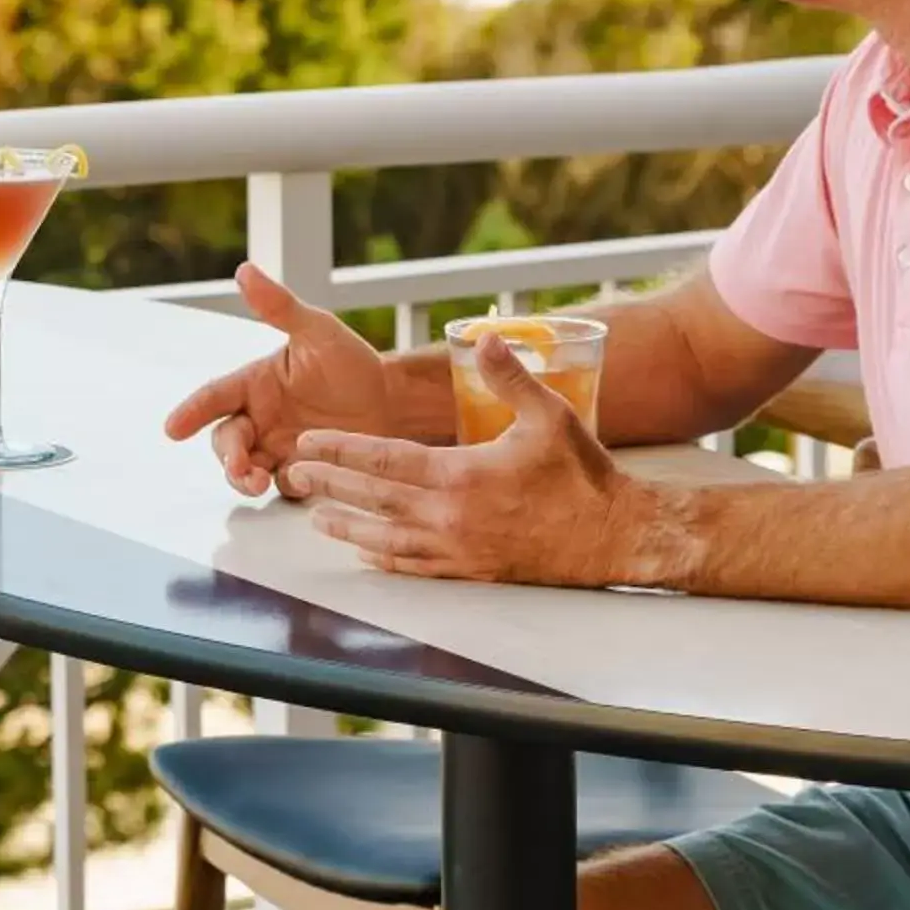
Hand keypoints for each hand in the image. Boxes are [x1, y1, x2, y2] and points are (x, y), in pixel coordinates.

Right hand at [164, 263, 395, 498]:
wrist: (394, 401)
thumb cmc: (352, 362)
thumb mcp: (317, 330)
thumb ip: (279, 306)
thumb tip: (244, 271)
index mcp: (256, 383)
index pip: (215, 397)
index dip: (191, 412)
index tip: (172, 429)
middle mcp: (261, 417)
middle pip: (226, 440)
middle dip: (227, 455)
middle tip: (240, 466)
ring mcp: (279, 446)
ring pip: (246, 468)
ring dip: (244, 478)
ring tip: (258, 482)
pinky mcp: (302, 470)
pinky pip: (283, 483)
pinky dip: (283, 484)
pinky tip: (299, 480)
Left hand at [285, 334, 658, 583]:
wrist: (615, 536)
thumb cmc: (584, 476)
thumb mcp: (549, 415)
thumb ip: (509, 377)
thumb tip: (482, 338)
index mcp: (460, 475)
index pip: (382, 460)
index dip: (341, 449)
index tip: (310, 442)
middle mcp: (450, 517)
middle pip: (373, 499)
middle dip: (329, 484)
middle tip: (294, 474)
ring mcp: (458, 549)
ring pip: (386, 538)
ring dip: (347, 526)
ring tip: (315, 517)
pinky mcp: (473, 571)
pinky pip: (415, 567)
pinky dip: (385, 558)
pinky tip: (367, 553)